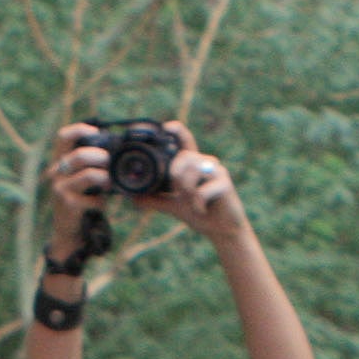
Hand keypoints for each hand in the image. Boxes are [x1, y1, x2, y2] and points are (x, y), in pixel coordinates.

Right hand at [46, 123, 111, 232]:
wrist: (69, 233)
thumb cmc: (81, 203)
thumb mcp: (83, 180)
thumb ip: (92, 166)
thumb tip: (115, 152)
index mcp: (59, 162)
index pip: (63, 137)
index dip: (80, 130)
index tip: (97, 133)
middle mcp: (56, 173)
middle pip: (80, 155)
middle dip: (101, 157)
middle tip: (111, 162)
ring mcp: (61, 188)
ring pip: (89, 175)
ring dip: (105, 178)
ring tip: (109, 184)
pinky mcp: (68, 205)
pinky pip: (94, 199)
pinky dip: (102, 202)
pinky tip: (100, 206)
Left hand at [142, 127, 246, 241]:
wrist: (223, 232)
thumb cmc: (201, 214)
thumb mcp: (174, 206)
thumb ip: (155, 199)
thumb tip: (132, 197)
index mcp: (194, 166)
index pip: (186, 142)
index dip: (177, 131)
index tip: (166, 127)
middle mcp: (206, 164)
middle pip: (184, 157)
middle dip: (176, 176)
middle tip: (180, 193)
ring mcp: (218, 172)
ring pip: (193, 170)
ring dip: (186, 190)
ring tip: (193, 203)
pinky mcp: (225, 184)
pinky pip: (202, 189)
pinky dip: (197, 203)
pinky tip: (202, 210)